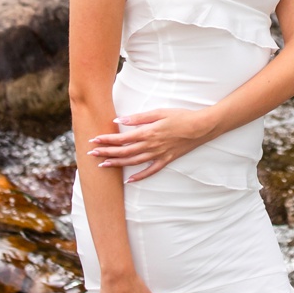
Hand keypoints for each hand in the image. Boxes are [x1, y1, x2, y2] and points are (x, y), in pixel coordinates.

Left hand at [86, 107, 212, 182]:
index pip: (122, 138)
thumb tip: (119, 120)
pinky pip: (151, 171)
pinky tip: (129, 180)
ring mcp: (159, 155)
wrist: (202, 127)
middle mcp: (151, 146)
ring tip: (104, 165)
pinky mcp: (167, 160)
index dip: (106, 140)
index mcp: (148, 132)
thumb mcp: (159, 112)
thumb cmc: (180, 116)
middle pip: (124, 152)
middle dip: (106, 152)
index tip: (94, 140)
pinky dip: (139, 176)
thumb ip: (138, 117)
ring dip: (117, 164)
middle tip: (92, 153)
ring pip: (134, 162)